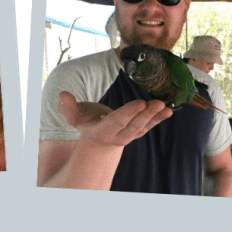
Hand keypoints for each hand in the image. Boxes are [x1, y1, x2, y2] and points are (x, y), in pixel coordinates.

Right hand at [57, 91, 172, 146]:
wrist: (97, 137)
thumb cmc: (85, 121)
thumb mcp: (74, 116)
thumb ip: (68, 107)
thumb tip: (62, 94)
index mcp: (102, 132)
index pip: (117, 122)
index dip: (128, 113)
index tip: (140, 103)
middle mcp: (118, 136)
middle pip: (134, 126)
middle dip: (146, 115)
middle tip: (157, 103)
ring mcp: (130, 136)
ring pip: (144, 127)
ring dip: (156, 117)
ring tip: (166, 106)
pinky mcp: (138, 132)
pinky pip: (150, 126)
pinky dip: (159, 119)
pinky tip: (169, 110)